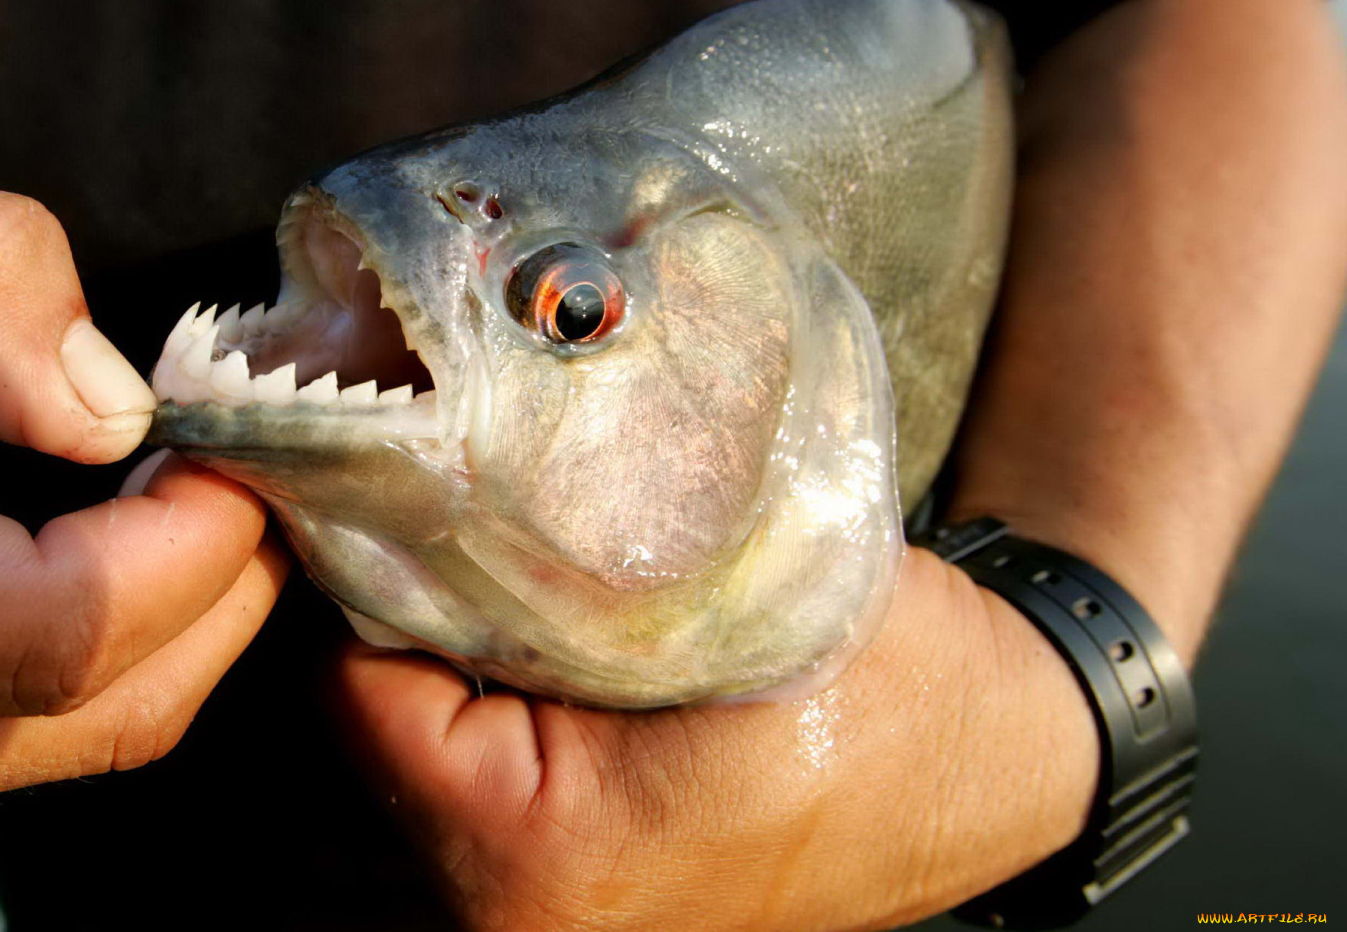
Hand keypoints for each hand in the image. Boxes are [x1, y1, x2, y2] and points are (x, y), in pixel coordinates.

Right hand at [0, 191, 285, 860]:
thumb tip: (114, 416)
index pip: (34, 631)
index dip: (180, 543)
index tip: (234, 442)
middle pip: (78, 702)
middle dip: (203, 576)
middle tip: (238, 454)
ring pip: (81, 740)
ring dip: (177, 618)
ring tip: (186, 494)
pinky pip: (41, 747)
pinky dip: (116, 654)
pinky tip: (121, 559)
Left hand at [334, 548, 1099, 930]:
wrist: (1000, 749)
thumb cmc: (895, 678)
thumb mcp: (726, 588)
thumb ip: (557, 558)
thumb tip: (423, 478)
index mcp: (543, 855)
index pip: (361, 685)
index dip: (380, 563)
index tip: (417, 473)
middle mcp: (515, 916)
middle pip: (378, 721)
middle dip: (411, 609)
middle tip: (462, 501)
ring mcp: (537, 919)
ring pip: (418, 746)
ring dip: (450, 654)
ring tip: (515, 558)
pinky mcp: (566, 894)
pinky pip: (471, 772)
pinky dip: (490, 699)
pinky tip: (548, 632)